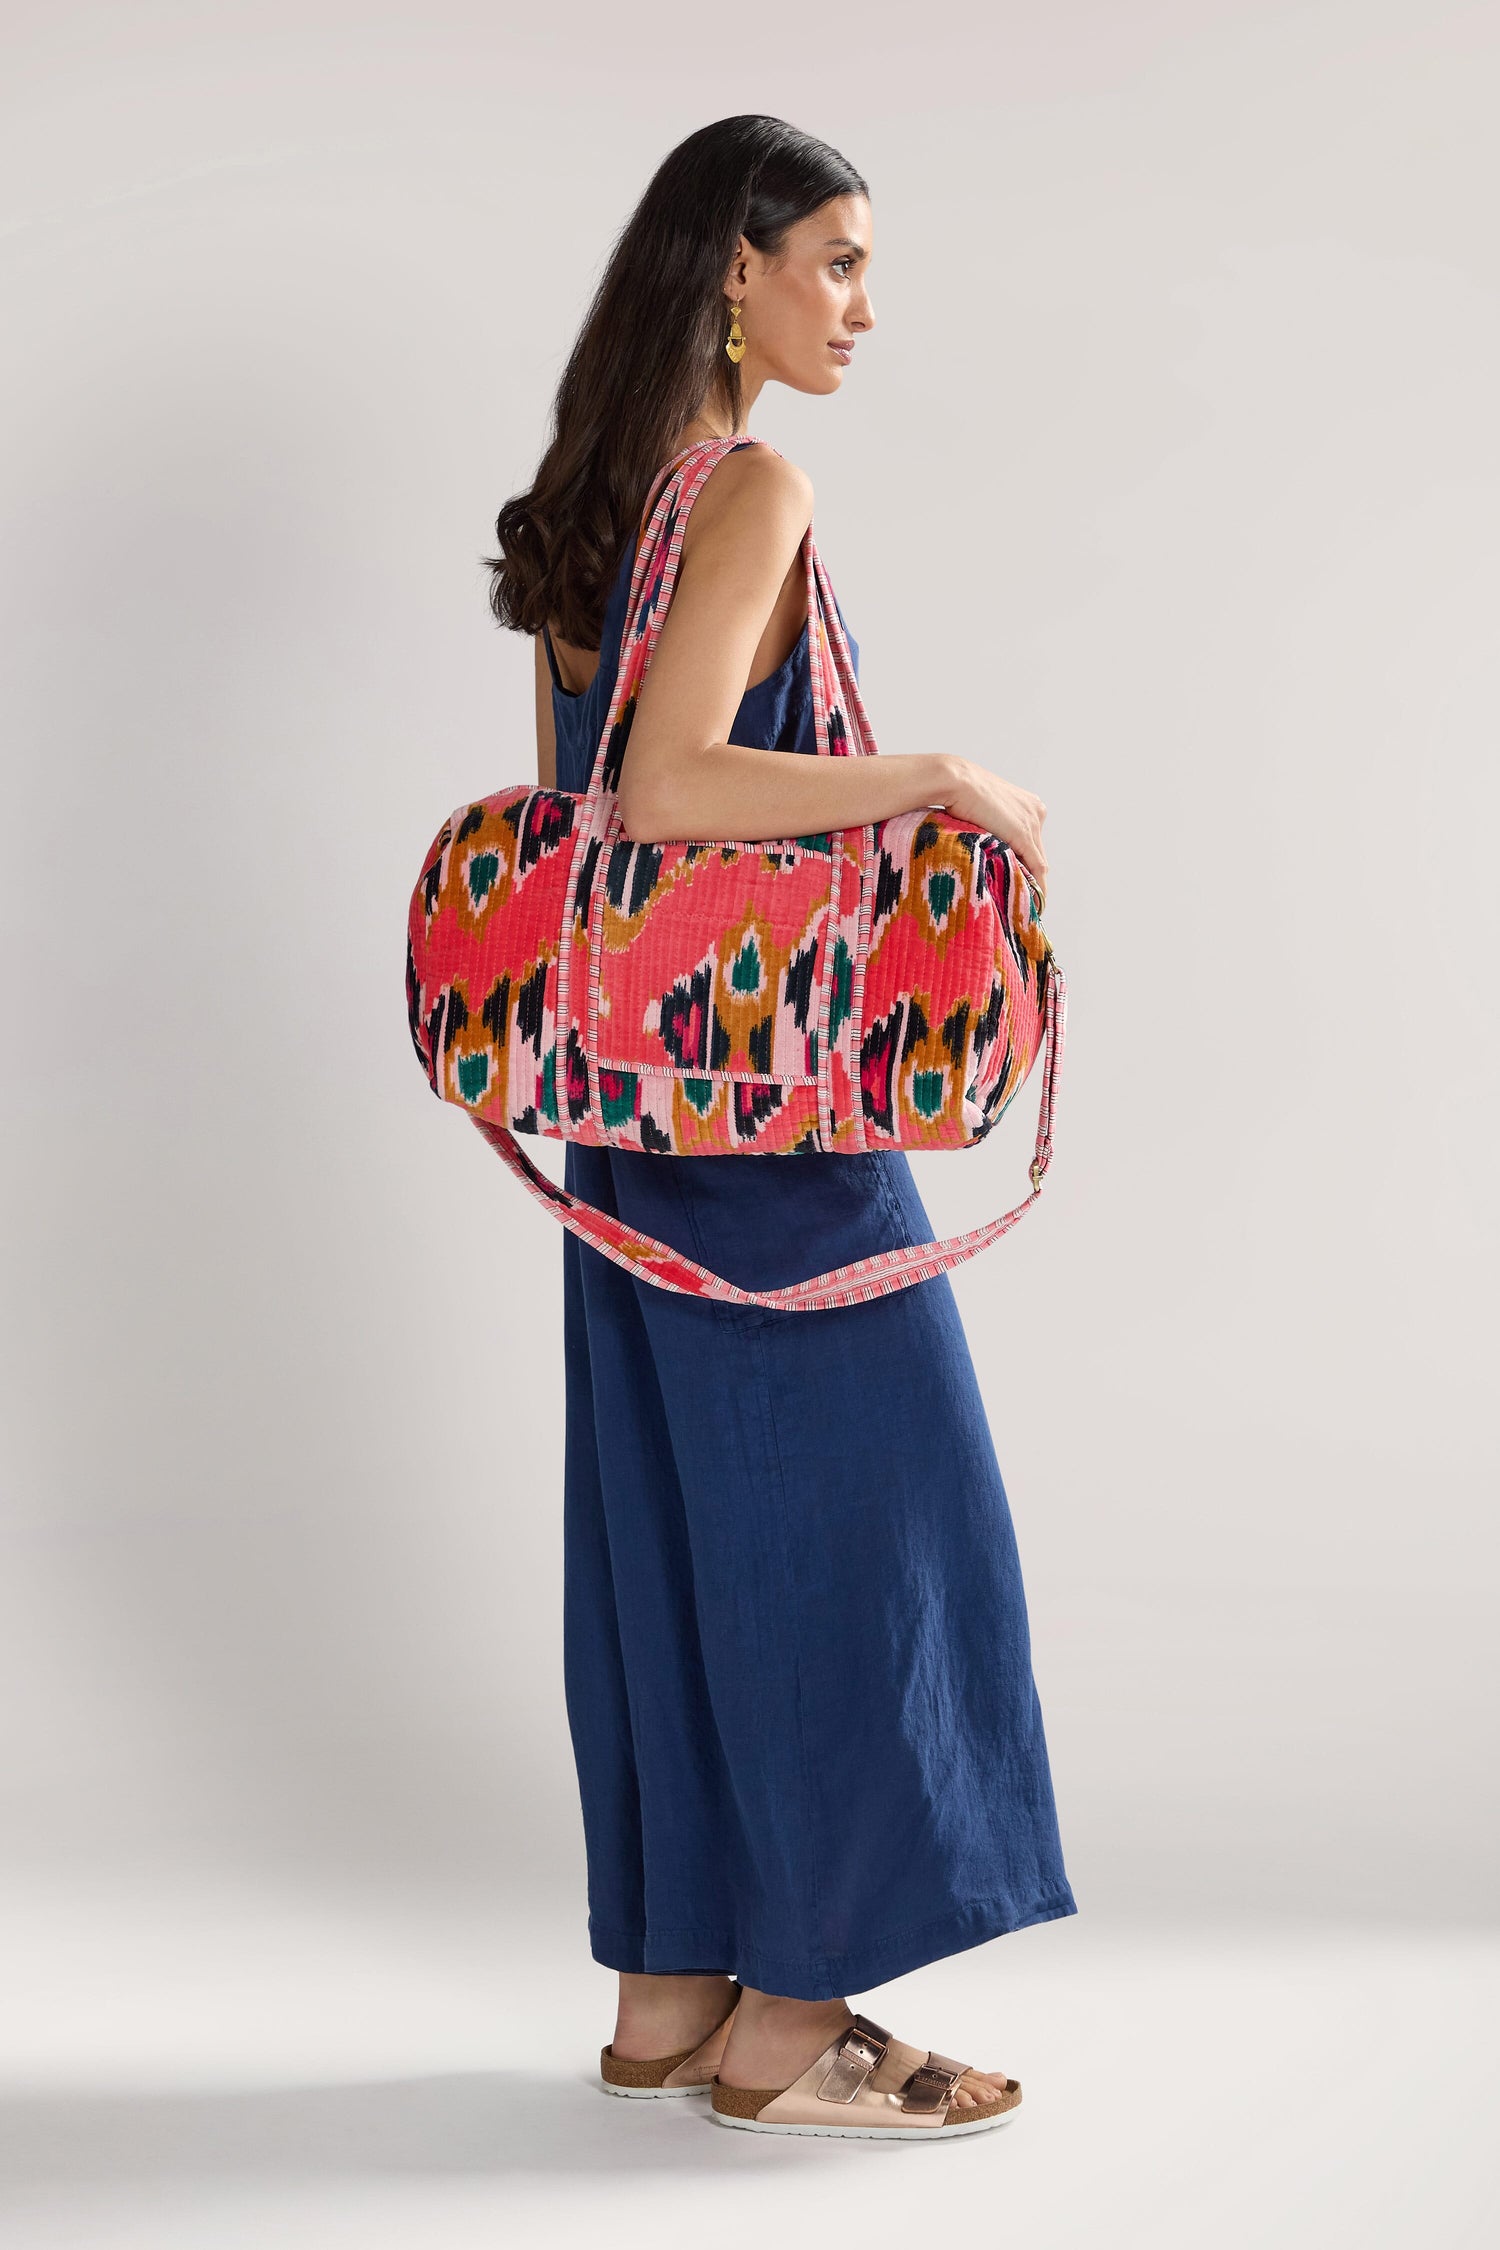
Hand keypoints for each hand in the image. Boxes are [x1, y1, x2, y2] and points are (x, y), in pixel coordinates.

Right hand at [936, 758, 1048, 909]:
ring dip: (1033, 884)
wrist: (955, 781)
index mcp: (1029, 804)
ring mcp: (1032, 823)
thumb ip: (992, 828)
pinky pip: (1036, 867)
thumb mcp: (981, 811)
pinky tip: (1033, 902)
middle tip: (1025, 899)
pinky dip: (1037, 886)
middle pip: (1037, 852)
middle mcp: (1036, 812)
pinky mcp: (1024, 836)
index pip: (1032, 841)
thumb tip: (986, 850)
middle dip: (1030, 875)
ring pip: (1038, 862)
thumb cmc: (958, 793)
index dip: (1026, 862)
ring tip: (1028, 906)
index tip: (1021, 880)